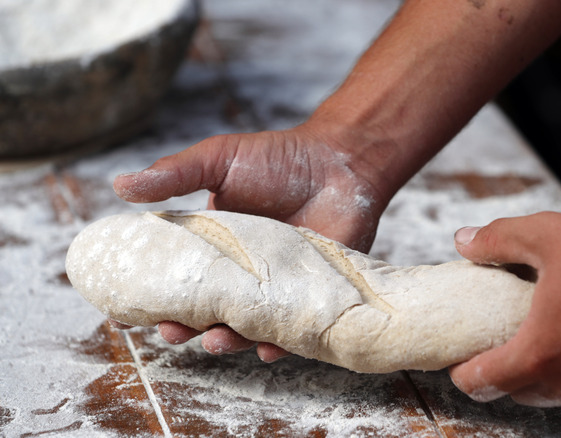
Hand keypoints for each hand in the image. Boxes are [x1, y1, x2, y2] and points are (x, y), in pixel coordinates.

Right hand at [112, 124, 389, 359]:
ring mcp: (275, 287)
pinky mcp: (309, 296)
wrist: (341, 163)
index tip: (130, 312)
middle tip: (173, 330)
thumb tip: (118, 185)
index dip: (154, 297)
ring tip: (216, 340)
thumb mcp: (219, 160)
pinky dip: (279, 344)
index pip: (176, 278)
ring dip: (228, 340)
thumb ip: (174, 175)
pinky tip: (268, 348)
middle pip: (206, 311)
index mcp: (212, 245)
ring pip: (245, 326)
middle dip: (185, 327)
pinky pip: (291, 330)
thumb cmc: (280, 159)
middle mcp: (240, 272)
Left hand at [448, 212, 560, 406]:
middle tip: (498, 344)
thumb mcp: (544, 235)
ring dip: (547, 372)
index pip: (485, 384)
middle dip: (504, 373)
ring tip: (545, 337)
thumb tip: (464, 241)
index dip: (464, 374)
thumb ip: (497, 241)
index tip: (459, 363)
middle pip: (521, 391)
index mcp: (542, 354)